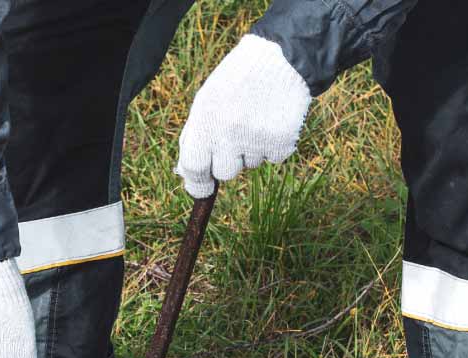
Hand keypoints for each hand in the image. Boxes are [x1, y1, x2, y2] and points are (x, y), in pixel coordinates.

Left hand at [176, 34, 311, 198]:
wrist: (281, 58)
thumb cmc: (236, 82)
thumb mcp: (206, 101)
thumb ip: (193, 137)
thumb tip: (185, 174)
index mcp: (206, 121)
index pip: (194, 168)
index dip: (196, 184)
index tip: (202, 188)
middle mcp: (230, 133)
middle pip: (224, 173)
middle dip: (227, 161)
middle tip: (235, 135)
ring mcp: (257, 139)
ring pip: (250, 165)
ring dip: (251, 150)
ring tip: (256, 118)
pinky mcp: (283, 142)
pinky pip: (272, 159)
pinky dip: (272, 145)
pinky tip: (272, 120)